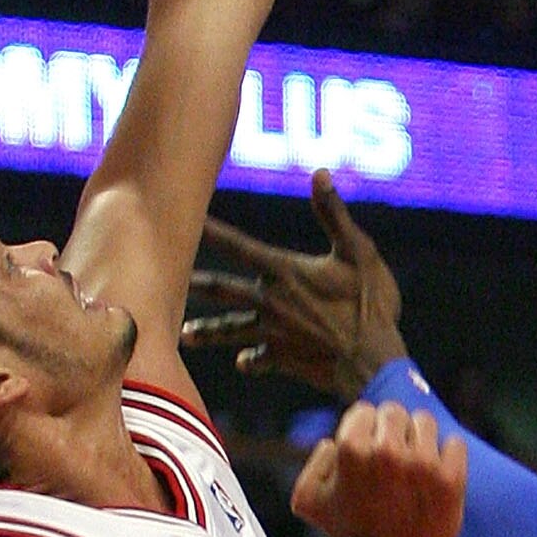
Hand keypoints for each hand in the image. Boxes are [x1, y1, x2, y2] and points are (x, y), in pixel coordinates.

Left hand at [185, 178, 404, 396]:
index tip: (188, 220)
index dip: (212, 231)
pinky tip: (241, 361)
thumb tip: (320, 173)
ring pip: (231, 329)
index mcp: (285, 272)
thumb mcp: (359, 252)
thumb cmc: (370, 305)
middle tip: (164, 278)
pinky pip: (260, 360)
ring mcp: (274, 334)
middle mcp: (271, 302)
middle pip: (222, 290)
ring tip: (185, 333)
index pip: (238, 247)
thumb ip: (334, 214)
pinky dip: (250, 360)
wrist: (372, 363)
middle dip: (196, 282)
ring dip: (208, 330)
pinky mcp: (284, 359)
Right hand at [290, 399, 464, 536]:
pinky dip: (446, 455)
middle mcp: (389, 451)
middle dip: (390, 431)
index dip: (364, 430)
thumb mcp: (306, 499)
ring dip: (418, 438)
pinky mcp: (451, 478)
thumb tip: (336, 440)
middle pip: (394, 412)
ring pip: (425, 422)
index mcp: (352, 450)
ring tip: (412, 465)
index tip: (368, 450)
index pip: (364, 411)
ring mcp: (423, 464)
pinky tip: (433, 475)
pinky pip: (454, 443)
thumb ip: (315, 459)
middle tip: (390, 457)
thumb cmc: (349, 533)